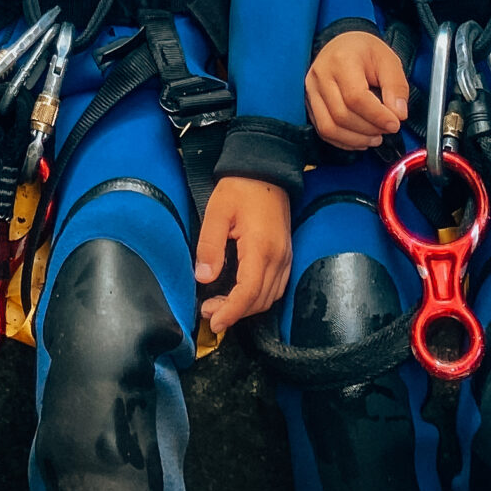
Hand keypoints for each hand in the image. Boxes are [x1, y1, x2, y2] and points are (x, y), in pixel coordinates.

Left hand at [195, 175, 290, 332]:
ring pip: (269, 297)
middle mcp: (279, 257)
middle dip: (234, 313)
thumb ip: (210, 245)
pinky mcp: (286, 254)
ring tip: (220, 305)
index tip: (214, 322)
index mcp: (261, 247)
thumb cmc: (240, 187)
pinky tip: (241, 294)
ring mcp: (286, 256)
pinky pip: (276, 287)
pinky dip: (258, 297)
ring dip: (246, 307)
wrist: (266, 169)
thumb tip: (203, 278)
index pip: (248, 292)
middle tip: (209, 312)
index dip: (231, 312)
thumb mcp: (217, 211)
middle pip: (259, 300)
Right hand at [305, 32, 410, 150]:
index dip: (377, 116)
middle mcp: (320, 75)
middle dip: (369, 129)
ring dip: (355, 139)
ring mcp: (311, 90)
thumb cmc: (366, 52)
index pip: (355, 97)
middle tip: (387, 130)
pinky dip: (343, 141)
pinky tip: (361, 139)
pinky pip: (322, 131)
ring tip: (376, 137)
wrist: (344, 44)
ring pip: (329, 127)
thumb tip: (398, 114)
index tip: (395, 124)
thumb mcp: (388, 60)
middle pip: (341, 115)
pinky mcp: (309, 103)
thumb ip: (396, 87)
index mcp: (341, 60)